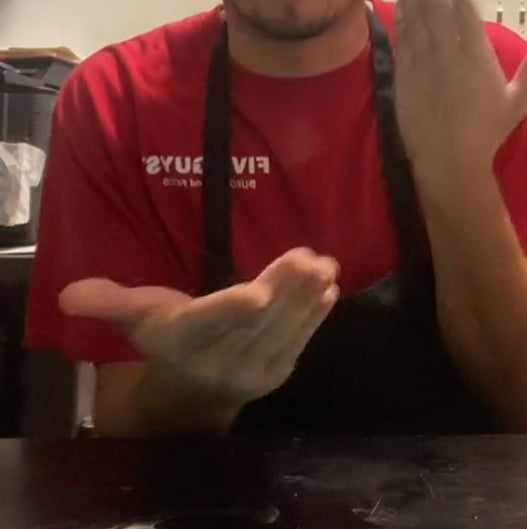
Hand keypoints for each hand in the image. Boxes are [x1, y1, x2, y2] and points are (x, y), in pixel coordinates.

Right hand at [57, 248, 339, 404]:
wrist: (190, 396)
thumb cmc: (166, 340)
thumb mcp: (134, 319)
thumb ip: (108, 303)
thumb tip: (69, 295)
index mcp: (180, 341)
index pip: (208, 324)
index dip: (232, 310)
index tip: (257, 293)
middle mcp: (216, 361)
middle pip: (255, 324)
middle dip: (284, 290)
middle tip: (309, 257)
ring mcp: (250, 372)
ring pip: (283, 332)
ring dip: (307, 299)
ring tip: (326, 265)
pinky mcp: (277, 374)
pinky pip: (299, 343)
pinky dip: (316, 317)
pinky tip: (329, 289)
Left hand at [391, 0, 526, 172]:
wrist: (448, 161)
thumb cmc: (487, 131)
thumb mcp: (518, 100)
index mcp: (477, 57)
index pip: (464, 11)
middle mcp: (448, 54)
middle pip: (435, 6)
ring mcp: (423, 63)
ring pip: (414, 17)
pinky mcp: (405, 75)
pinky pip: (402, 38)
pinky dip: (400, 16)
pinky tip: (398, 0)